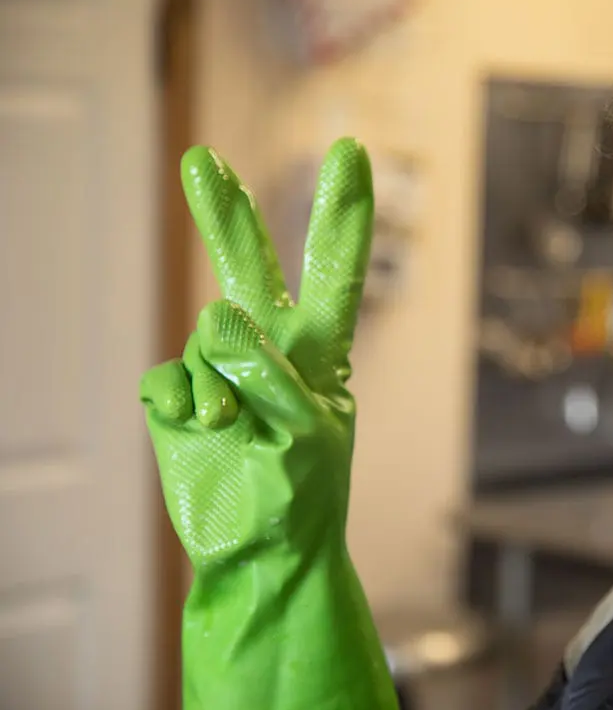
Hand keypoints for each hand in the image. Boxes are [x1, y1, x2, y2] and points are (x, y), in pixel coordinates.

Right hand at [141, 138, 371, 563]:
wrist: (259, 559)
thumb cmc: (302, 500)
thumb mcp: (305, 435)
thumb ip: (267, 372)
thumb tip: (217, 316)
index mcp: (322, 353)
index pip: (335, 271)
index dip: (341, 211)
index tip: (349, 150)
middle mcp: (271, 352)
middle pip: (249, 269)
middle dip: (226, 216)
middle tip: (200, 160)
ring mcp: (223, 375)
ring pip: (203, 339)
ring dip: (213, 384)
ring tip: (227, 429)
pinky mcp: (182, 400)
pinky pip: (166, 376)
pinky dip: (178, 401)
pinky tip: (196, 428)